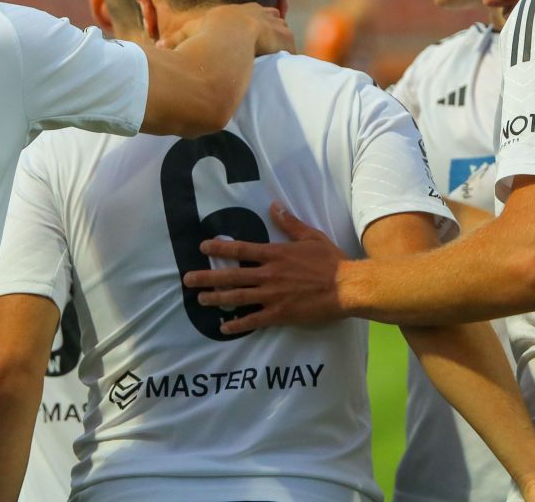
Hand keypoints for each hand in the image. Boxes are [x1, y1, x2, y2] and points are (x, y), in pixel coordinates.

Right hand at [160, 3, 293, 55]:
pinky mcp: (281, 35)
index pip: (247, 13)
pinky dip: (287, 54)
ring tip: (280, 55)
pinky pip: (288, 45)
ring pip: (281, 29)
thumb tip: (159, 47)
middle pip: (270, 15)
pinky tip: (286, 64)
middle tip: (272, 40)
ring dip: (280, 40)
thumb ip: (177, 40)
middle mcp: (253, 13)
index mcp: (233, 13)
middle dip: (272, 26)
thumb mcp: (187, 37)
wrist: (222, 43)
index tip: (255, 31)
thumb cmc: (201, 42)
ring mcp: (269, 23)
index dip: (253, 22)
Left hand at [183, 204, 349, 333]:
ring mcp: (272, 295)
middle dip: (207, 277)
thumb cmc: (330, 261)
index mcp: (275, 254)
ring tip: (200, 300)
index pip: (241, 249)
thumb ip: (290, 223)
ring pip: (237, 297)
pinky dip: (237, 324)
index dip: (220, 247)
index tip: (202, 246)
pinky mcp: (279, 314)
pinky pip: (253, 320)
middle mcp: (268, 274)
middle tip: (188, 279)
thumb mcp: (311, 236)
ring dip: (216, 299)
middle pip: (232, 275)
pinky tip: (224, 328)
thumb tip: (274, 206)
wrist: (346, 287)